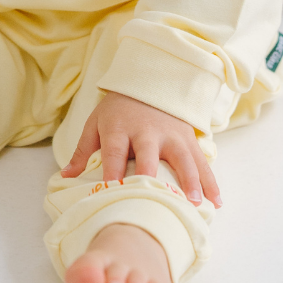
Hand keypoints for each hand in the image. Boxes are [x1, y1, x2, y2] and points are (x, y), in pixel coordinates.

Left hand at [61, 91, 220, 207]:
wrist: (148, 80)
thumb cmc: (118, 110)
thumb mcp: (95, 123)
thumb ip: (83, 151)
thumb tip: (66, 177)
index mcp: (119, 128)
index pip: (114, 152)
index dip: (113, 172)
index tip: (113, 193)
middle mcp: (146, 131)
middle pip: (149, 154)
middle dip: (153, 176)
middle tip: (158, 199)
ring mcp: (170, 134)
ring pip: (182, 158)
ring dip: (190, 180)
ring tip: (195, 202)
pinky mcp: (188, 137)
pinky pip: (201, 160)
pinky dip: (210, 180)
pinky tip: (216, 201)